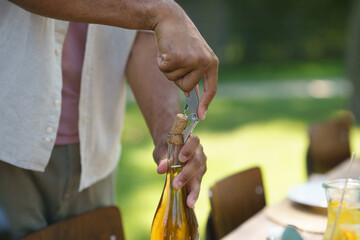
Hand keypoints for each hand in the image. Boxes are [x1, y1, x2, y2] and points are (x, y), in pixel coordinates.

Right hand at [151, 2, 218, 119]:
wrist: (169, 19)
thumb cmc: (180, 39)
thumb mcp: (193, 56)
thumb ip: (193, 74)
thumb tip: (189, 93)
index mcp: (212, 62)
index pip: (212, 88)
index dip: (205, 103)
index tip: (201, 116)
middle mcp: (205, 62)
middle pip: (187, 87)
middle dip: (177, 77)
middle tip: (176, 59)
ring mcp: (192, 60)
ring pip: (174, 79)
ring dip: (168, 68)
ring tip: (172, 51)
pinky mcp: (178, 57)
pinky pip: (165, 70)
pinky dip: (161, 62)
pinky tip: (165, 49)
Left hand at [153, 134, 206, 208]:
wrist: (170, 146)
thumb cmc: (166, 146)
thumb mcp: (162, 150)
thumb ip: (163, 158)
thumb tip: (160, 170)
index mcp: (191, 140)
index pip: (194, 142)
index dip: (188, 149)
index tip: (181, 158)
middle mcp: (199, 152)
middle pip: (197, 162)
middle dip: (187, 174)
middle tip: (176, 185)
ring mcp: (201, 164)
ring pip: (199, 175)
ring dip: (193, 189)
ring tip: (189, 202)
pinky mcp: (199, 174)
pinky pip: (197, 184)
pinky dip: (193, 193)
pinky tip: (190, 204)